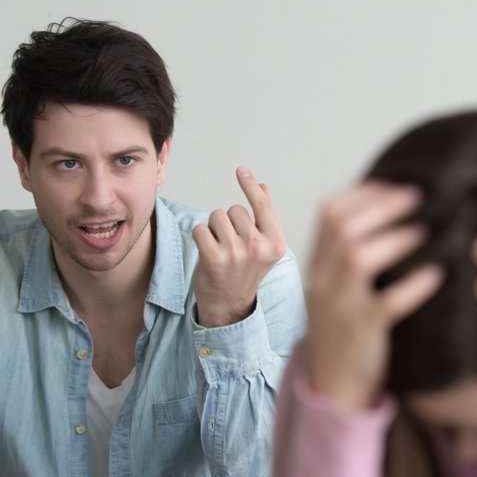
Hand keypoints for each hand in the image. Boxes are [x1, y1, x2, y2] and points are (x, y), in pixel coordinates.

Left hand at [192, 166, 287, 327]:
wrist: (229, 306)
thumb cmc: (245, 272)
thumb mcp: (263, 246)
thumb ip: (264, 216)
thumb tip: (262, 186)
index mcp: (276, 243)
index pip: (262, 204)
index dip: (249, 185)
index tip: (241, 169)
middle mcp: (259, 247)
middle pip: (235, 209)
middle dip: (229, 221)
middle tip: (232, 245)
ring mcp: (236, 254)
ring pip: (216, 217)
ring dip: (214, 228)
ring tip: (220, 249)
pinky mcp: (214, 259)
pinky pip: (200, 229)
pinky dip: (199, 236)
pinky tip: (207, 252)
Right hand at [306, 182, 442, 411]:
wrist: (330, 386)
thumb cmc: (341, 332)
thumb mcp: (333, 290)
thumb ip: (346, 258)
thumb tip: (381, 213)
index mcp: (317, 267)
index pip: (328, 214)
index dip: (361, 193)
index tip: (392, 183)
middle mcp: (323, 282)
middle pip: (341, 228)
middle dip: (381, 205)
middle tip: (418, 196)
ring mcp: (339, 307)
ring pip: (356, 258)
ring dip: (394, 238)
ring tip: (425, 231)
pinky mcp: (361, 331)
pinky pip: (387, 303)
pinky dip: (414, 286)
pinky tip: (437, 275)